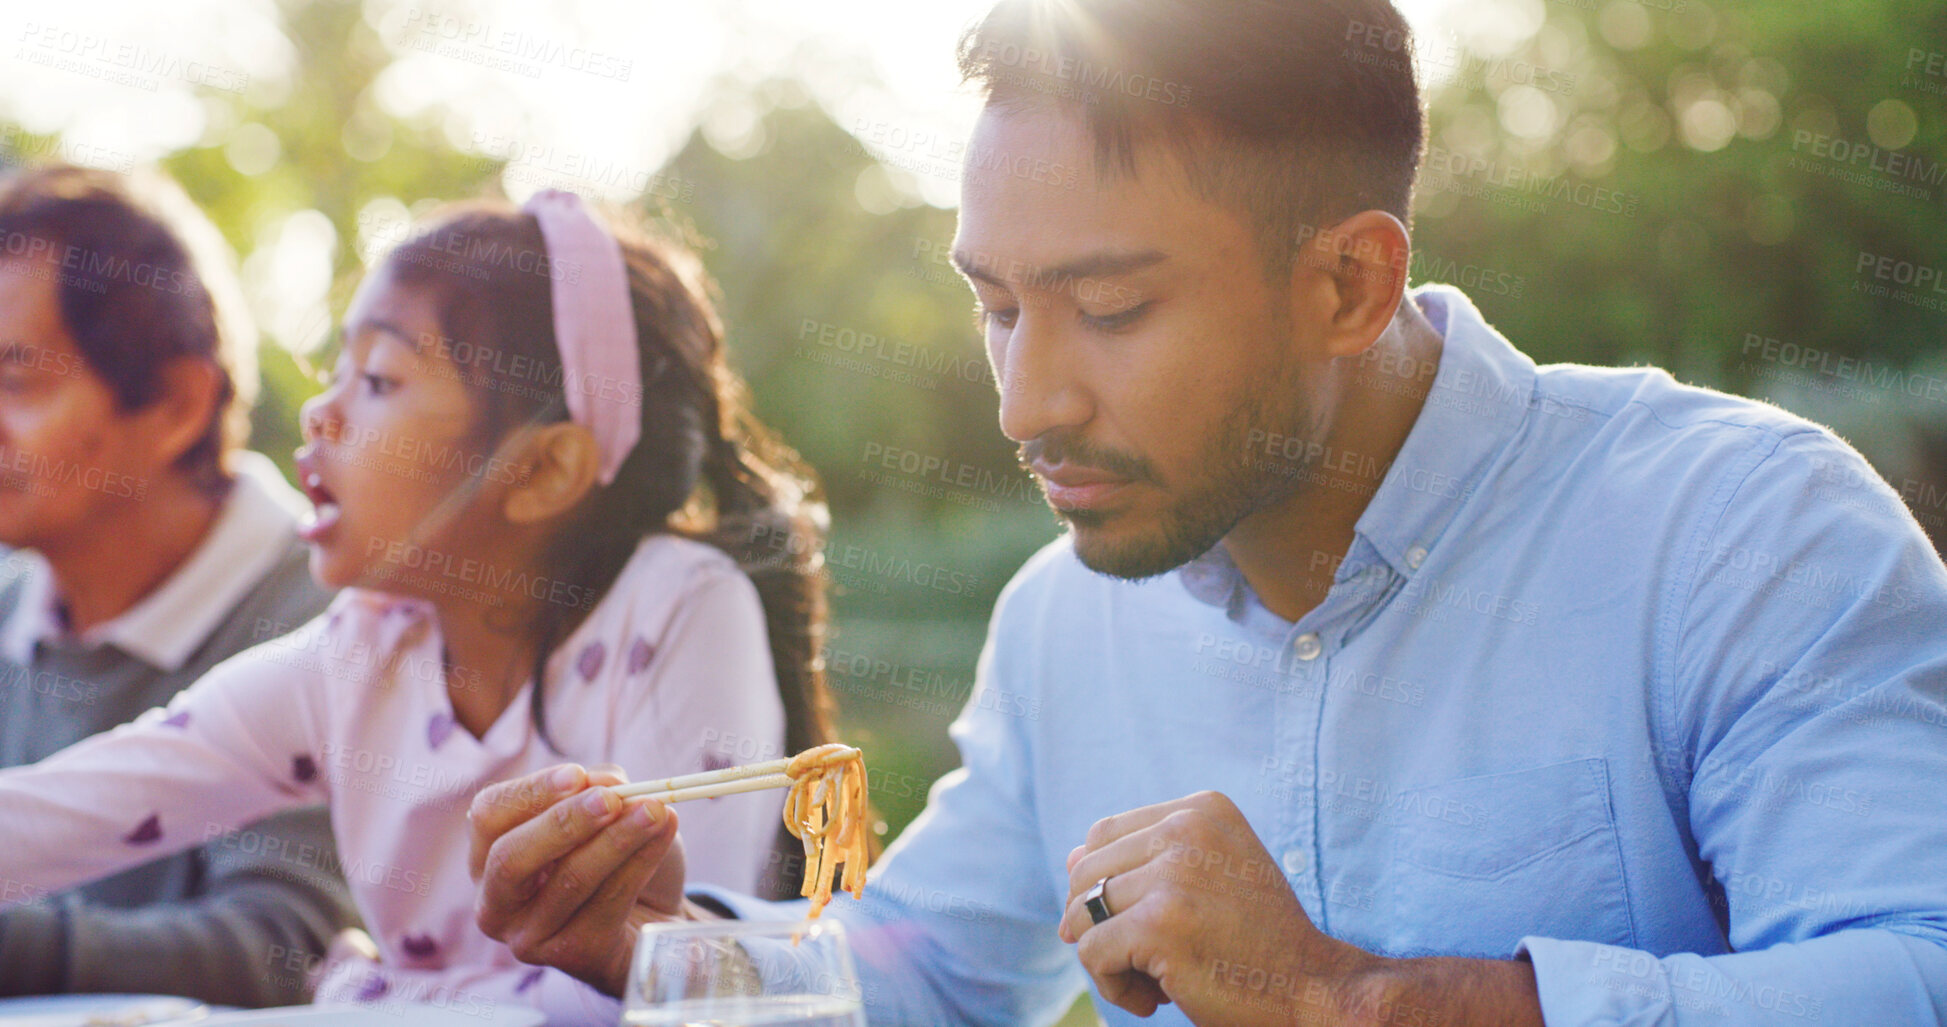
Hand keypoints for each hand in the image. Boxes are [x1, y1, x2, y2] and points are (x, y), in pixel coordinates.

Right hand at [467, 763, 690, 997]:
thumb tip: (602, 784)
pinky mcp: (570, 957)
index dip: (530, 793)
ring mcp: (528, 937)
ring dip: (618, 839)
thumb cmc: (617, 856)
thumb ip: (597, 789)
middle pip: (511, 859)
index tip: (577, 775)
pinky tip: (664, 834)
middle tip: (611, 800)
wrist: (654, 915)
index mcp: (489, 854)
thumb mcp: (607, 810)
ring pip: (570, 881)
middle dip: (564, 823)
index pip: (489, 816)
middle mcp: (496, 901)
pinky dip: (642, 863)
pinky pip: (608, 904)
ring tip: (656, 810)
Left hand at [1058, 791, 1384, 1025]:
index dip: (1104, 886)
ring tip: (1154, 981)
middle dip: (1100, 925)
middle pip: (1084, 872)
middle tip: (1149, 961)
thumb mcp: (1209, 881)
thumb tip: (1067, 857)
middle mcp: (1188, 828)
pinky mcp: (1159, 923)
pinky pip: (1092, 953)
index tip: (1145, 926)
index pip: (1104, 834)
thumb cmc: (1257, 942)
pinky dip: (1113, 986)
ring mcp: (1174, 873)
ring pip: (1081, 914)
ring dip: (1108, 959)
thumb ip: (1143, 862)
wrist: (1314, 991)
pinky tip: (1156, 1001)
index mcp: (1202, 808)